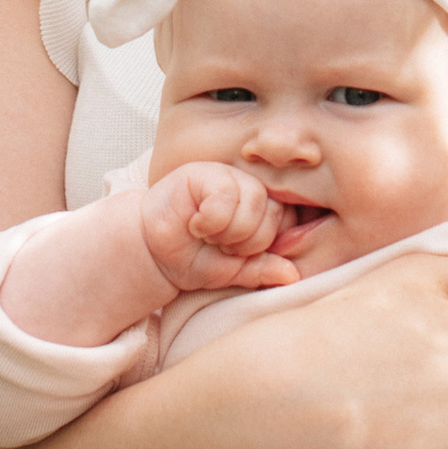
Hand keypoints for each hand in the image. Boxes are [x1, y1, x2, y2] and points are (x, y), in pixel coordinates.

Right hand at [139, 161, 295, 295]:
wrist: (154, 254)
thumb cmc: (193, 258)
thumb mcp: (233, 272)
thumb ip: (262, 270)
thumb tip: (293, 276)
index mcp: (262, 210)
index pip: (289, 223)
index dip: (264, 248)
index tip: (237, 256)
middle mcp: (250, 189)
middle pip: (275, 214)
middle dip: (246, 243)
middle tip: (218, 245)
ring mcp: (229, 177)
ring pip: (255, 203)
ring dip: (228, 232)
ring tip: (207, 234)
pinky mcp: (205, 172)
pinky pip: (227, 194)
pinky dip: (211, 220)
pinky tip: (195, 224)